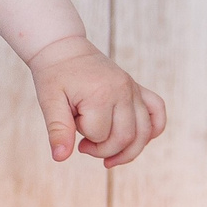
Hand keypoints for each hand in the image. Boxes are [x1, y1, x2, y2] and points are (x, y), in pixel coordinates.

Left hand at [27, 37, 166, 167]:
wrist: (63, 48)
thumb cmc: (54, 75)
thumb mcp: (49, 102)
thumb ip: (57, 130)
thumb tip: (60, 158)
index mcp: (101, 94)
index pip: (100, 136)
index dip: (84, 138)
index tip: (71, 125)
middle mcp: (123, 91)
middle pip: (126, 138)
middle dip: (103, 150)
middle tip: (83, 146)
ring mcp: (133, 89)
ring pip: (144, 132)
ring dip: (127, 151)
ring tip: (107, 157)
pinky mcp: (137, 88)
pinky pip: (157, 111)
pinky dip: (153, 130)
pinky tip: (138, 140)